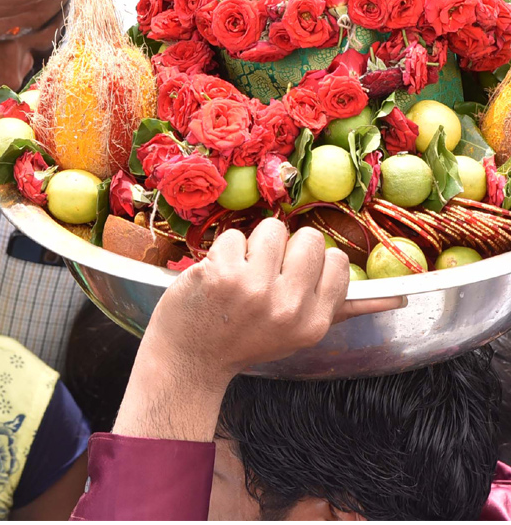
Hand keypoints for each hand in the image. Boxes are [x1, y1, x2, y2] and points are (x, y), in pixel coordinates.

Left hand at [112, 219, 402, 442]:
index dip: (312, 262)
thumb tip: (398, 298)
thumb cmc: (246, 340)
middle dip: (285, 247)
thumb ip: (342, 309)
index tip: (291, 278)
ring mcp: (253, 289)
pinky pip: (232, 236)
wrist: (191, 359)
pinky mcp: (220, 274)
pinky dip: (221, 252)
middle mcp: (288, 307)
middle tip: (263, 272)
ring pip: (270, 229)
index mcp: (313, 322)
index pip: (337, 262)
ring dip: (252, 245)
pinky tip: (215, 277)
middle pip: (308, 238)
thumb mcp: (298, 332)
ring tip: (240, 273)